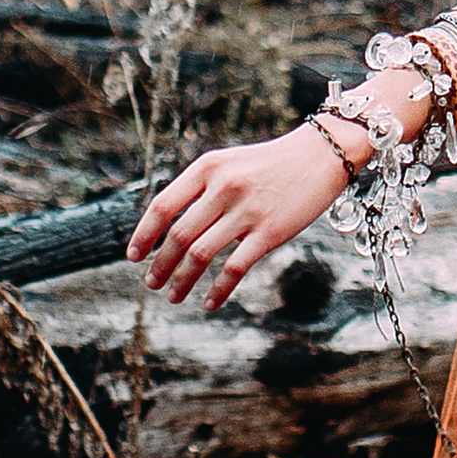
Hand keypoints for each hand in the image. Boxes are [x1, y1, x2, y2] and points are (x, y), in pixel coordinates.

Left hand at [127, 123, 347, 312]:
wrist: (323, 154)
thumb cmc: (272, 163)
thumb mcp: (229, 163)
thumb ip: (201, 189)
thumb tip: (170, 227)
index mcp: (208, 168)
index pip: (163, 206)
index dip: (144, 234)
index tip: (133, 256)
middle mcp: (224, 188)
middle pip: (179, 235)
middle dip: (159, 264)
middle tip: (151, 282)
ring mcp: (247, 211)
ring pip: (200, 255)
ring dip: (181, 280)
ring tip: (172, 295)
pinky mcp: (270, 232)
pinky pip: (235, 268)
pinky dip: (218, 290)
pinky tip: (210, 303)